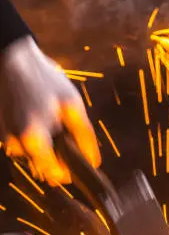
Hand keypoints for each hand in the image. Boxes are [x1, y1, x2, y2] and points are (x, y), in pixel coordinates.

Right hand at [0, 36, 99, 184]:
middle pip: (45, 169)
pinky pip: (25, 147)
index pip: (56, 176)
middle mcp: (16, 146)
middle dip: (58, 158)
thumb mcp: (72, 105)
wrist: (11, 59)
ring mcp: (7, 141)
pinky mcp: (3, 134)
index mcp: (34, 141)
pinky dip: (35, 139)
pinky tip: (37, 118)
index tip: (78, 160)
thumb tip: (93, 162)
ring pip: (35, 158)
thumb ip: (84, 136)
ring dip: (46, 148)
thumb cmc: (43, 79)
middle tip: (64, 133)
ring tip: (49, 121)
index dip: (70, 171)